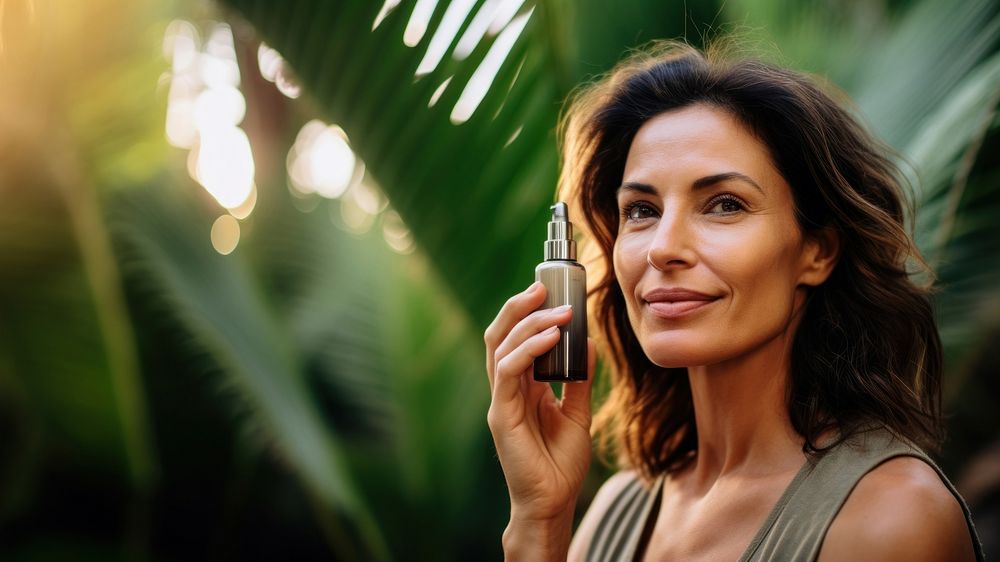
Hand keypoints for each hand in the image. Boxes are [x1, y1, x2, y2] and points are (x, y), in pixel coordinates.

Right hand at [485, 281, 595, 522]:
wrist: (553, 500)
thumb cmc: (560, 462)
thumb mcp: (577, 413)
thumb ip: (578, 380)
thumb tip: (587, 344)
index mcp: (521, 385)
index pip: (515, 337)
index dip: (526, 311)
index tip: (550, 290)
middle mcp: (507, 387)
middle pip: (501, 333)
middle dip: (520, 306)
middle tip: (544, 286)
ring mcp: (501, 399)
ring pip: (501, 346)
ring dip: (529, 322)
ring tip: (559, 311)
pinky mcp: (501, 414)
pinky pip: (508, 372)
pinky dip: (528, 350)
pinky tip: (551, 338)